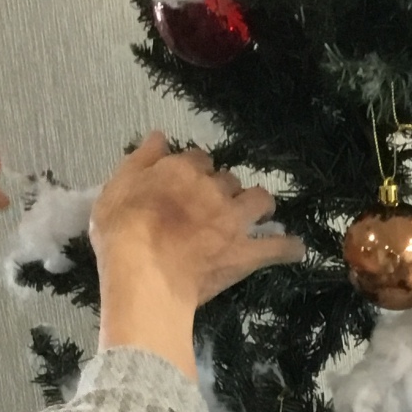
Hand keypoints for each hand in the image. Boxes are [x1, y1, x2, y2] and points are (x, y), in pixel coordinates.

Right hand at [92, 132, 304, 380]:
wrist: (146, 274)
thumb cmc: (122, 232)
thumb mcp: (116, 186)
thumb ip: (140, 158)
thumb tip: (160, 136)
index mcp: (182, 170)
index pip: (198, 158)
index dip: (195, 171)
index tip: (190, 185)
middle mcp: (213, 188)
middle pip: (229, 179)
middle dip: (225, 190)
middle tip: (216, 207)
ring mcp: (233, 221)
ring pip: (260, 200)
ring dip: (261, 205)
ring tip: (260, 215)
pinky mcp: (246, 253)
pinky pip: (279, 248)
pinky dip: (289, 248)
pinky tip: (295, 249)